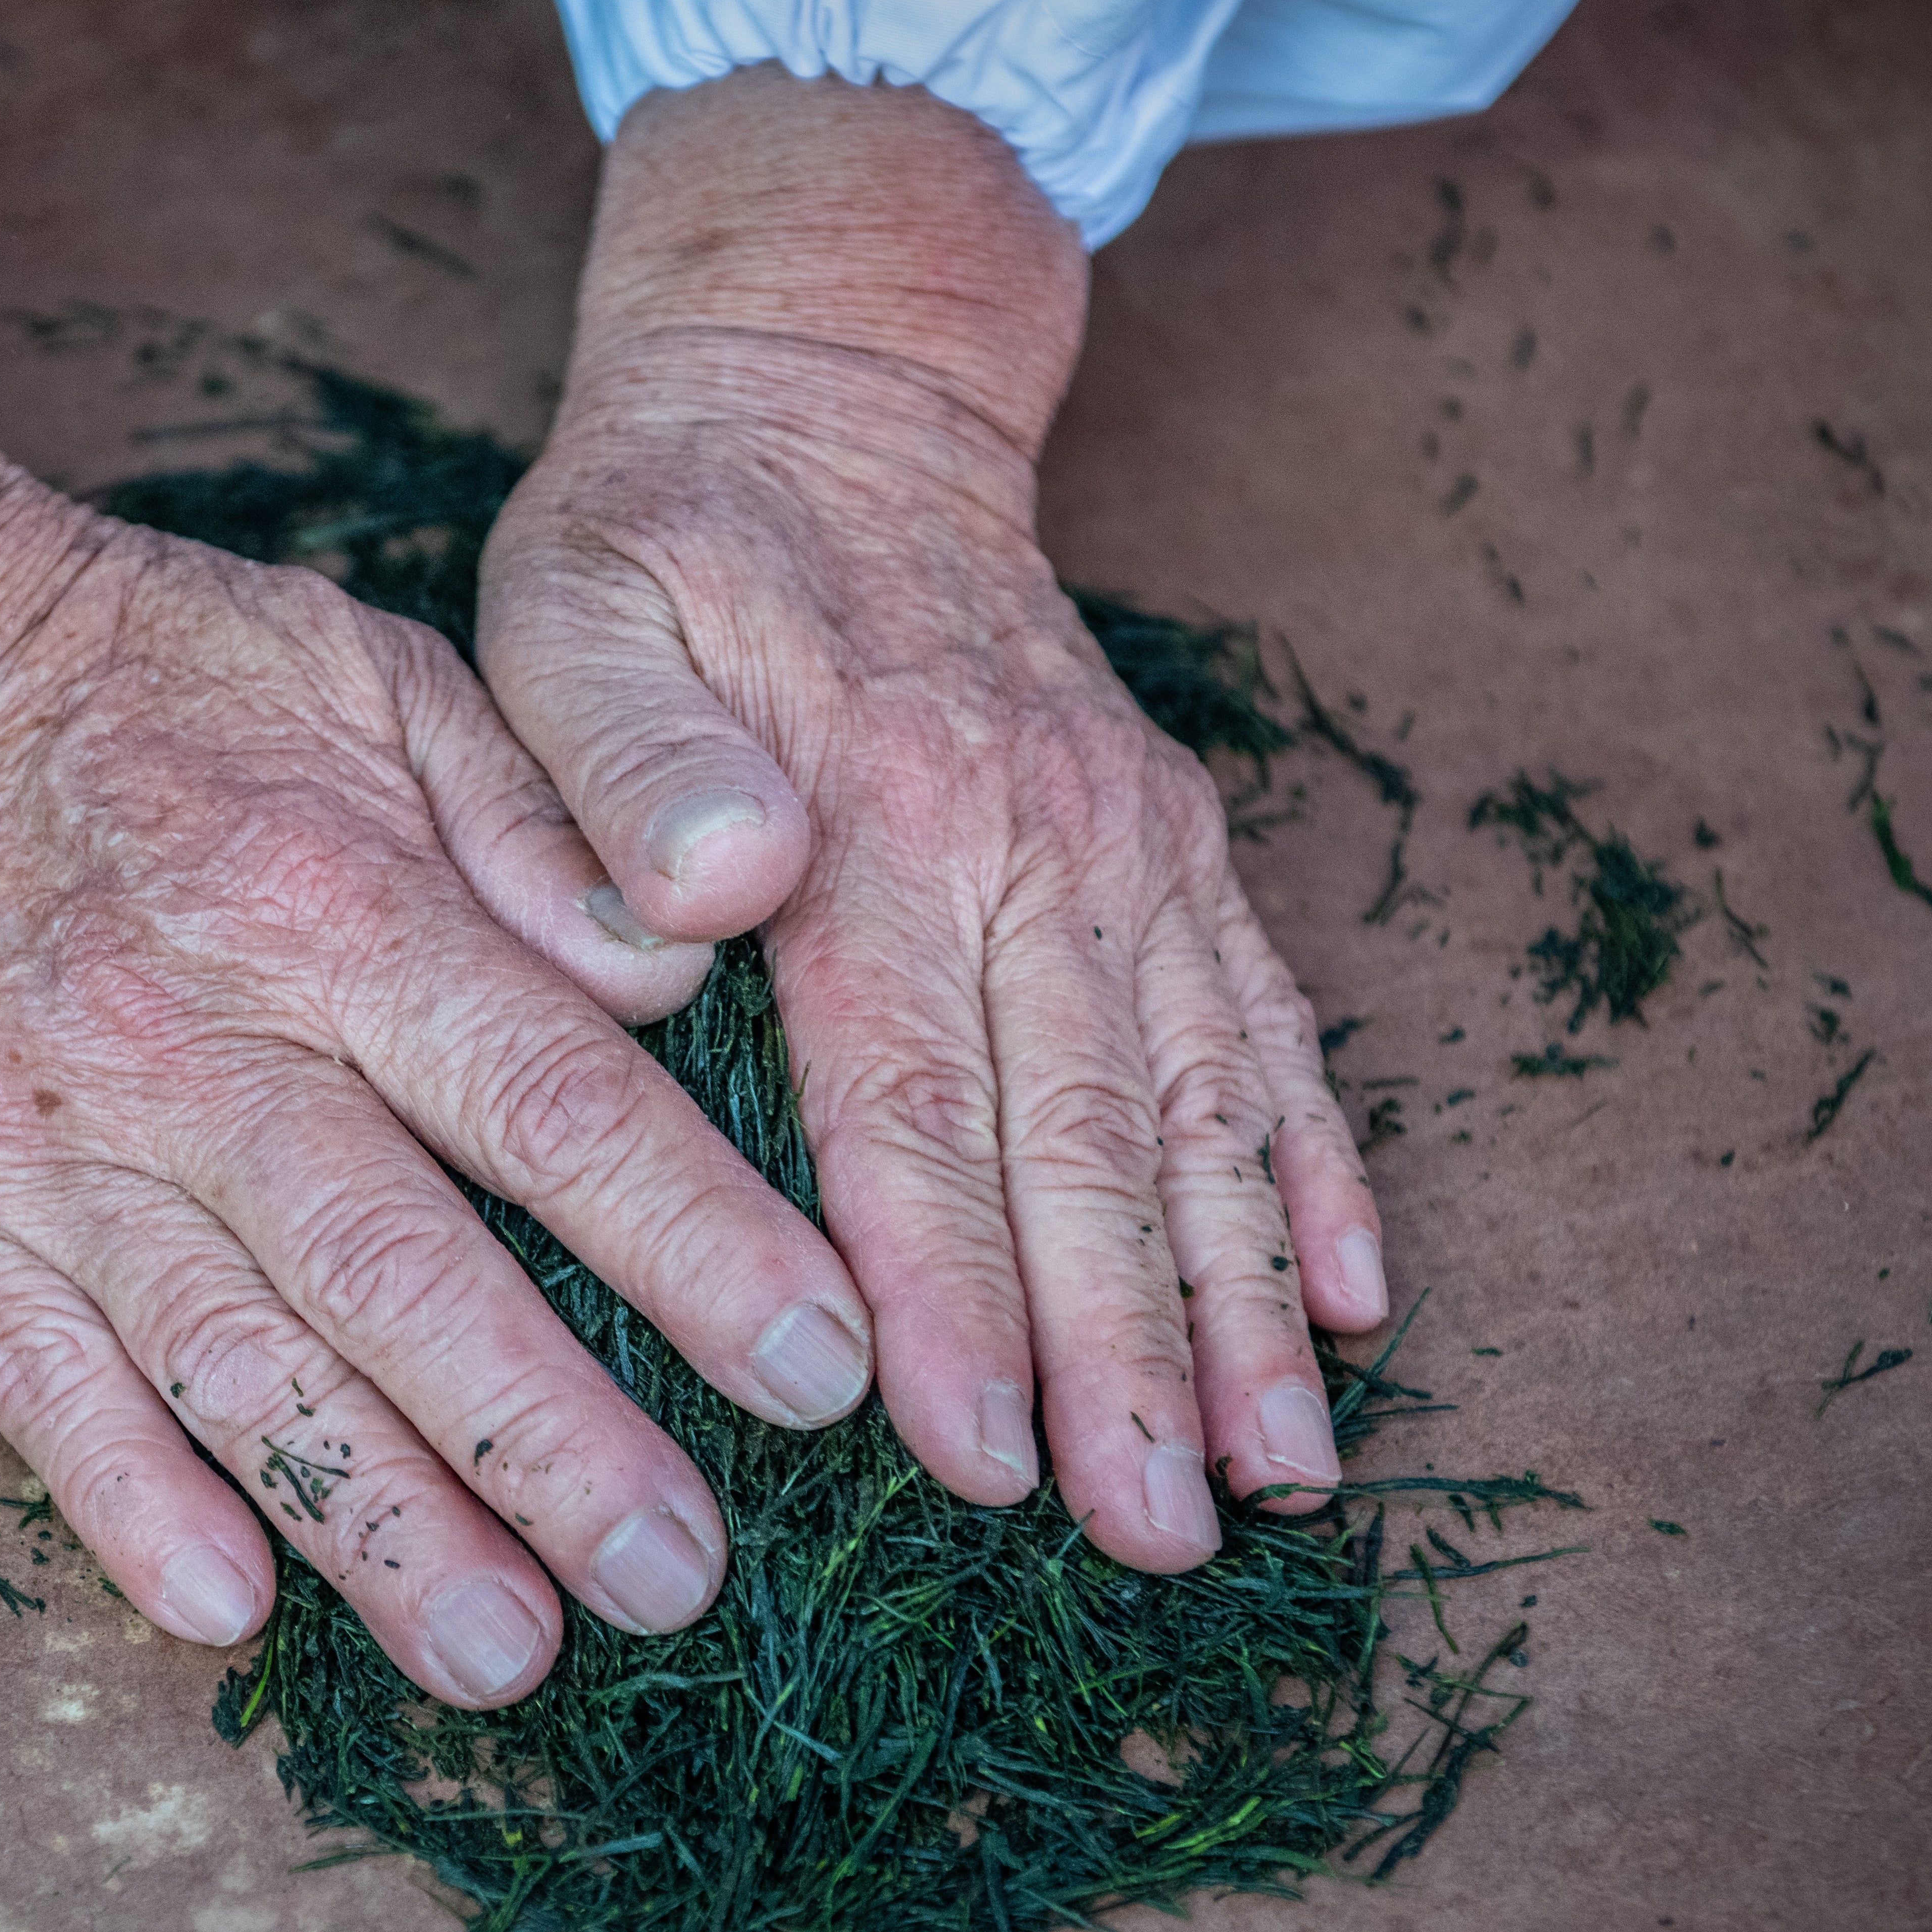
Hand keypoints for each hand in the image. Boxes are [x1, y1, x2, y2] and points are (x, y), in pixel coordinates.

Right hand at [0, 203, 875, 1705]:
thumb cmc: (156, 679)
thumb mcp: (381, 679)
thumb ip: (547, 825)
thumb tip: (679, 974)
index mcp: (339, 910)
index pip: (555, 1108)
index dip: (700, 1248)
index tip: (825, 1368)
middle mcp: (205, 1048)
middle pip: (407, 1280)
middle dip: (556, 1449)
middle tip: (683, 1583)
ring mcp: (60, 1147)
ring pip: (240, 1368)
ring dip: (378, 1526)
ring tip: (508, 1659)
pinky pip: (35, 1384)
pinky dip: (127, 1504)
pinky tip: (230, 1617)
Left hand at [479, 71, 1388, 1570]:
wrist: (832, 395)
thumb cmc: (669, 535)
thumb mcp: (577, 605)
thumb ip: (621, 754)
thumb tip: (711, 888)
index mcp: (890, 818)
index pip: (920, 1101)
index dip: (953, 1292)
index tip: (984, 1457)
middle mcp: (1043, 845)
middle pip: (1089, 1142)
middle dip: (1127, 1355)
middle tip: (1152, 1536)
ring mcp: (1132, 850)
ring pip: (1208, 1111)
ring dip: (1245, 1303)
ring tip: (1284, 1478)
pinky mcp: (1176, 849)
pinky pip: (1271, 1027)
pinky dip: (1318, 1168)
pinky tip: (1355, 1302)